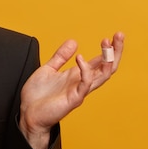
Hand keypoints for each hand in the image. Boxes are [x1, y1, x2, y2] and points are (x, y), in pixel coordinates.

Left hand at [19, 32, 124, 148]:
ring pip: (103, 75)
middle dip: (115, 51)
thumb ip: (60, 56)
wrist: (28, 113)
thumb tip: (74, 42)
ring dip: (107, 59)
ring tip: (106, 43)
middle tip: (119, 35)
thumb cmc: (38, 95)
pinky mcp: (73, 99)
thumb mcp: (49, 69)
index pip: (100, 61)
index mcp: (77, 75)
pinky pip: (85, 84)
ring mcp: (79, 91)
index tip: (114, 35)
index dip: (109, 49)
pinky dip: (85, 71)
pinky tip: (79, 58)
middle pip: (107, 67)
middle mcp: (82, 83)